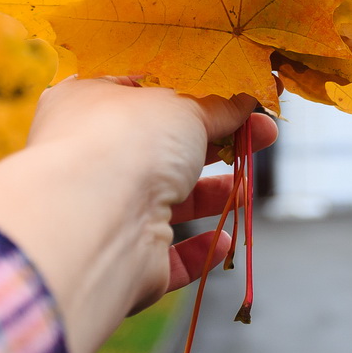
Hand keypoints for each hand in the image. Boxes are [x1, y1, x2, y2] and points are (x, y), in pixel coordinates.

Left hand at [0, 75, 277, 352]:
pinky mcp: (127, 261)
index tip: (232, 92)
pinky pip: (171, 256)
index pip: (141, 91)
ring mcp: (108, 211)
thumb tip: (245, 100)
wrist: (97, 222)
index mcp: (88, 103)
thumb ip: (219, 104)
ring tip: (247, 186)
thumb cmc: (128, 141)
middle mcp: (93, 157)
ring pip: (170, 202)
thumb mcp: (185, 104)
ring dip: (213, 195)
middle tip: (263, 132)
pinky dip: (201, 250)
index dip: (189, 91)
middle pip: (165, 148)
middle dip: (218, 142)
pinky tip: (224, 240)